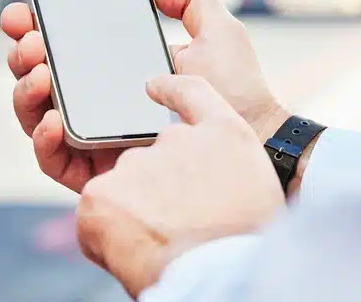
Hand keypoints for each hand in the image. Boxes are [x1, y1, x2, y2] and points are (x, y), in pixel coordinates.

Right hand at [0, 0, 284, 191]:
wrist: (257, 137)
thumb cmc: (237, 89)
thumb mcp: (216, 31)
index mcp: (113, 67)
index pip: (60, 45)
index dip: (31, 27)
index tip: (23, 11)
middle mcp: (96, 100)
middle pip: (36, 77)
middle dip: (22, 52)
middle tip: (32, 39)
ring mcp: (93, 137)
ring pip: (34, 115)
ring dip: (25, 91)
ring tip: (41, 73)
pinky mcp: (97, 172)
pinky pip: (52, 160)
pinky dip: (43, 140)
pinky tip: (54, 120)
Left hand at [76, 74, 284, 297]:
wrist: (220, 272)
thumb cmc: (248, 241)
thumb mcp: (262, 187)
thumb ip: (226, 168)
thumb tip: (202, 178)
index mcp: (222, 134)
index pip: (192, 94)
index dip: (171, 89)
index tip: (155, 87)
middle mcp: (175, 139)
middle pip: (155, 159)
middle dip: (159, 190)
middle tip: (180, 227)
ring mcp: (135, 163)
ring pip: (126, 188)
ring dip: (137, 214)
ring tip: (164, 245)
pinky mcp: (100, 193)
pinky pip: (98, 214)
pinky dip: (110, 236)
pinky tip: (134, 253)